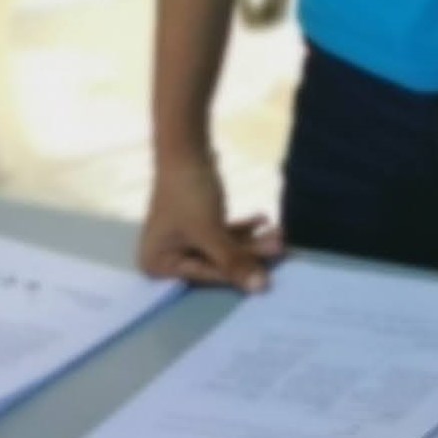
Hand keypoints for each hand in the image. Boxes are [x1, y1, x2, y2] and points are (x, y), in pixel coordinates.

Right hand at [139, 154, 279, 290]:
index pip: (204, 276)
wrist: (184, 149)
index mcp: (157, 265)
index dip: (235, 275)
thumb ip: (234, 262)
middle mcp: (165, 258)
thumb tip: (260, 289)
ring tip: (279, 234)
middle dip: (248, 254)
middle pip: (215, 263)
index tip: (267, 278)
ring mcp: (181, 242)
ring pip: (222, 248)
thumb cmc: (188, 193)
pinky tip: (264, 220)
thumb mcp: (210, 232)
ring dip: (251, 241)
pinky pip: (221, 236)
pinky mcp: (194, 228)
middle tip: (279, 248)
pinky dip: (242, 229)